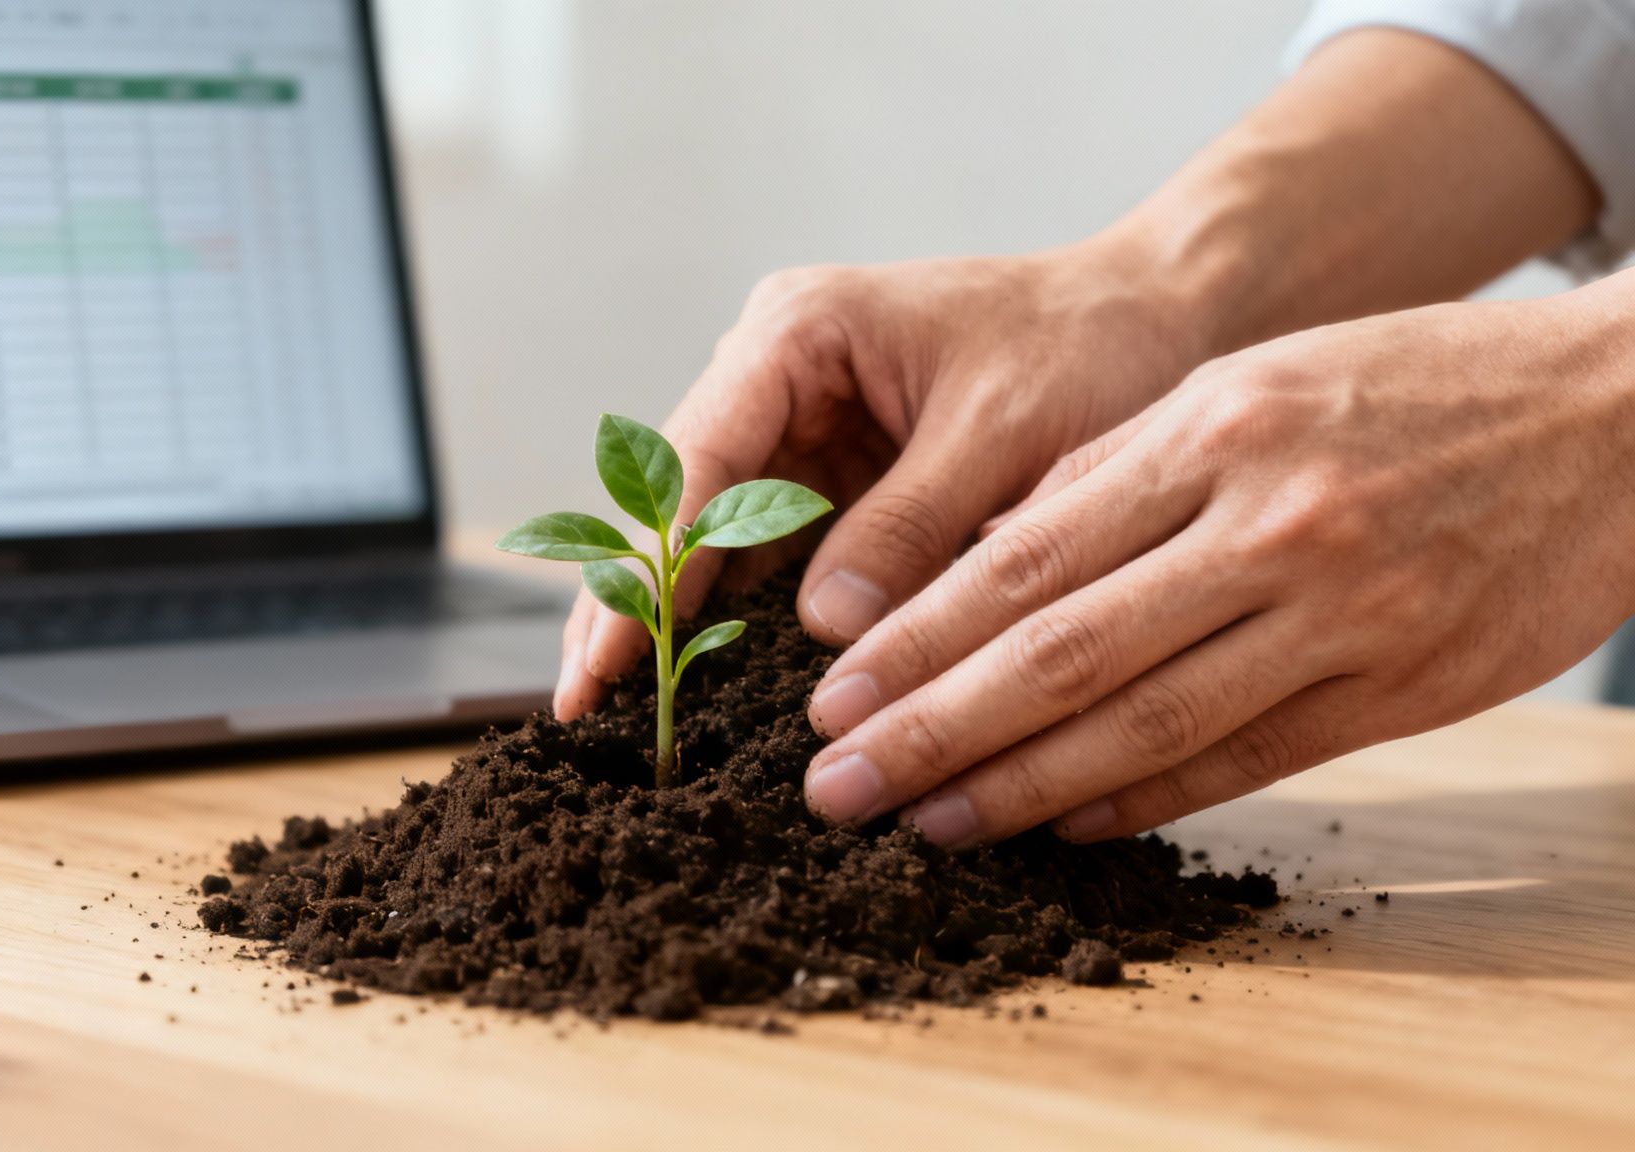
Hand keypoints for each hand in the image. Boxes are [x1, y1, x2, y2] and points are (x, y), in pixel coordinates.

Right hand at [554, 240, 1214, 719]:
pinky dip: (744, 626)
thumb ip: (911, 526)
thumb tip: (824, 630)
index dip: (645, 567)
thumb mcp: (1003, 434)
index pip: (692, 460)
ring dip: (672, 625)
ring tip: (625, 719)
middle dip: (629, 604)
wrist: (1160, 318)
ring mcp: (800, 434)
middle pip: (675, 504)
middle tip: (582, 709)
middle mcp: (777, 379)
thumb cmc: (1090, 344)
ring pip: (710, 541)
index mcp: (798, 335)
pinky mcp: (836, 486)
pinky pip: (772, 562)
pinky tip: (712, 694)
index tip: (607, 659)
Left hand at [802, 274, 1634, 845]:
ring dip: (1021, 785)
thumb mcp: (1248, 380)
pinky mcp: (1402, 683)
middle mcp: (1264, 522)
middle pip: (1061, 650)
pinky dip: (1147, 800)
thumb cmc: (1406, 383)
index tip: (833, 697)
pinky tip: (1065, 827)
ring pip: (1145, 721)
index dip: (917, 641)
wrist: (1614, 409)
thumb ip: (1116, 466)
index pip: (1023, 559)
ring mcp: (1340, 610)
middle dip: (932, 728)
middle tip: (836, 784)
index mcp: (1209, 431)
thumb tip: (985, 556)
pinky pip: (1247, 757)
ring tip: (928, 824)